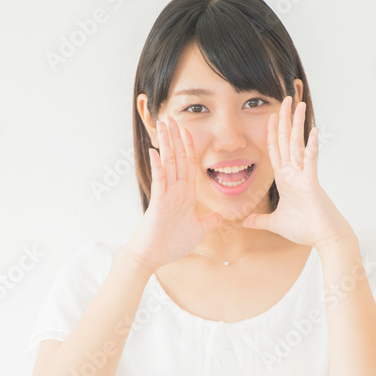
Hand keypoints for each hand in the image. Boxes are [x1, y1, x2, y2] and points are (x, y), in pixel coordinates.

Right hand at [126, 115, 223, 271]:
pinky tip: (155, 152)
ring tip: (163, 125)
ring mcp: (166, 195)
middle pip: (176, 158)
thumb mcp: (198, 231)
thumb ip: (209, 222)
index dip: (189, 147)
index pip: (188, 165)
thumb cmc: (172, 245)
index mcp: (184, 194)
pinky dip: (158, 166)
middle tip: (171, 118)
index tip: (188, 130)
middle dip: (175, 138)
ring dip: (166, 144)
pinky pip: (159, 181)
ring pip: (167, 164)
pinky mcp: (158, 203)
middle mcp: (175, 191)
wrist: (154, 257)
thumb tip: (221, 217)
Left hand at [242, 95, 355, 252]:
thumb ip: (260, 221)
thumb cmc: (304, 229)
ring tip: (298, 104)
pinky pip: (311, 161)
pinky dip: (311, 146)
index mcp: (285, 180)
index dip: (272, 134)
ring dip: (297, 124)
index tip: (270, 116)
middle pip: (287, 141)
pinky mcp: (312, 182)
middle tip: (285, 100)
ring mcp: (304, 175)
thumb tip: (245, 222)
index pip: (276, 151)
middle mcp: (294, 173)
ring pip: (298, 144)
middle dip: (285, 120)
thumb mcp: (275, 223)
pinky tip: (313, 130)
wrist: (323, 237)